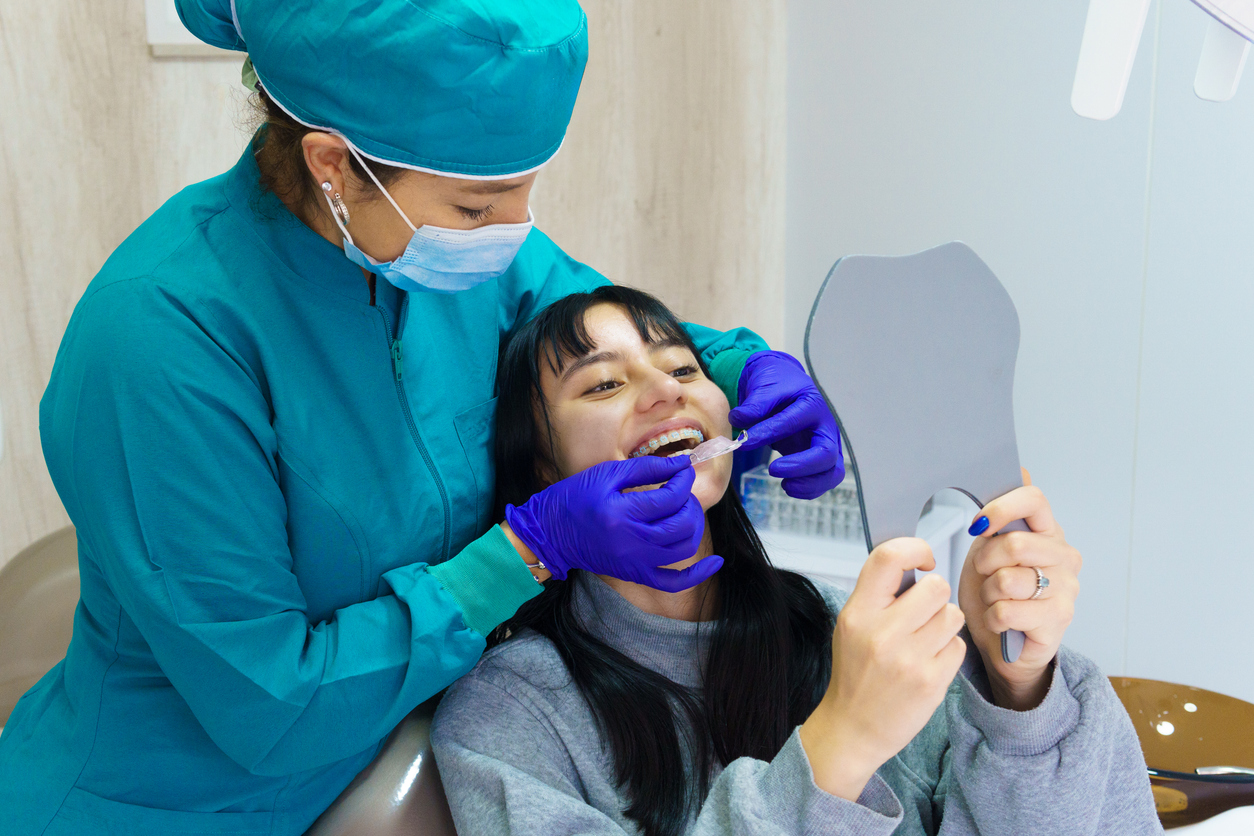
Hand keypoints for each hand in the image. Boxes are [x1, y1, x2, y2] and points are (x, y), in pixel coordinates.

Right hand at [503, 455, 722, 591]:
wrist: (549, 533)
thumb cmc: (574, 498)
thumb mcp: (606, 474)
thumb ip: (645, 468)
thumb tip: (680, 465)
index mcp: (621, 513)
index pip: (670, 498)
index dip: (683, 480)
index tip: (681, 471)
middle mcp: (631, 541)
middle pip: (682, 525)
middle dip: (690, 503)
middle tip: (681, 490)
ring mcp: (634, 562)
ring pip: (683, 549)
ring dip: (693, 527)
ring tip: (685, 511)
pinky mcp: (634, 574)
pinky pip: (673, 582)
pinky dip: (697, 575)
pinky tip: (715, 563)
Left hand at [728, 351, 843, 499]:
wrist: (786, 384)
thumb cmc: (778, 384)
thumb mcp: (765, 385)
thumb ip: (754, 403)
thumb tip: (738, 420)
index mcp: (811, 404)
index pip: (793, 422)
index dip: (768, 433)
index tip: (746, 442)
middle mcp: (825, 426)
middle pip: (826, 454)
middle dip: (801, 467)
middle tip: (773, 469)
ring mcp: (827, 444)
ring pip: (832, 472)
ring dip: (810, 484)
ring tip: (785, 486)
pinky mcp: (821, 459)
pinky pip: (824, 479)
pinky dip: (810, 488)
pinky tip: (789, 486)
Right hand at [800, 538, 965, 800]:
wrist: (853, 728)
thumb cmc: (855, 674)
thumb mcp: (851, 626)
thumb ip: (879, 595)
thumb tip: (915, 564)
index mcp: (858, 613)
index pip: (888, 557)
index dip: (914, 549)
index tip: (922, 560)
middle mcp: (882, 634)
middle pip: (935, 586)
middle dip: (935, 596)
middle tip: (922, 613)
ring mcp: (909, 659)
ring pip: (953, 615)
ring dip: (945, 624)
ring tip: (924, 640)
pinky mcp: (932, 681)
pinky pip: (959, 646)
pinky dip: (949, 651)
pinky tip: (929, 662)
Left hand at [958, 472, 1081, 709]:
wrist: (1003, 643)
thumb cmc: (994, 592)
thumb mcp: (988, 548)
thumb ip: (1000, 516)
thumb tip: (1020, 469)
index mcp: (1047, 531)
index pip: (1033, 498)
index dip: (1000, 509)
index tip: (978, 526)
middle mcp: (1064, 556)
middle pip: (1016, 543)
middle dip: (985, 560)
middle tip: (982, 573)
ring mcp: (1066, 588)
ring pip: (1008, 580)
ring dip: (988, 592)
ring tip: (994, 599)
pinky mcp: (1059, 620)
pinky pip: (1008, 611)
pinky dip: (993, 617)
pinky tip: (1000, 621)